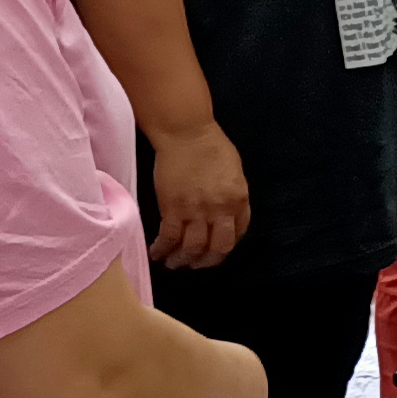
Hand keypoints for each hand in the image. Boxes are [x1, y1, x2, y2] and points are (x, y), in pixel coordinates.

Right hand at [147, 122, 251, 268]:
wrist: (186, 132)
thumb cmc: (211, 146)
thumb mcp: (234, 173)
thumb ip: (233, 197)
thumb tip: (226, 217)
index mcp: (238, 200)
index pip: (237, 235)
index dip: (224, 246)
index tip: (214, 250)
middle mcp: (220, 209)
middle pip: (216, 249)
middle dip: (205, 262)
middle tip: (195, 265)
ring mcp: (196, 210)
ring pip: (191, 248)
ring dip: (182, 261)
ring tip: (174, 263)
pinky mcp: (173, 208)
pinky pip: (169, 238)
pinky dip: (162, 249)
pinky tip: (157, 253)